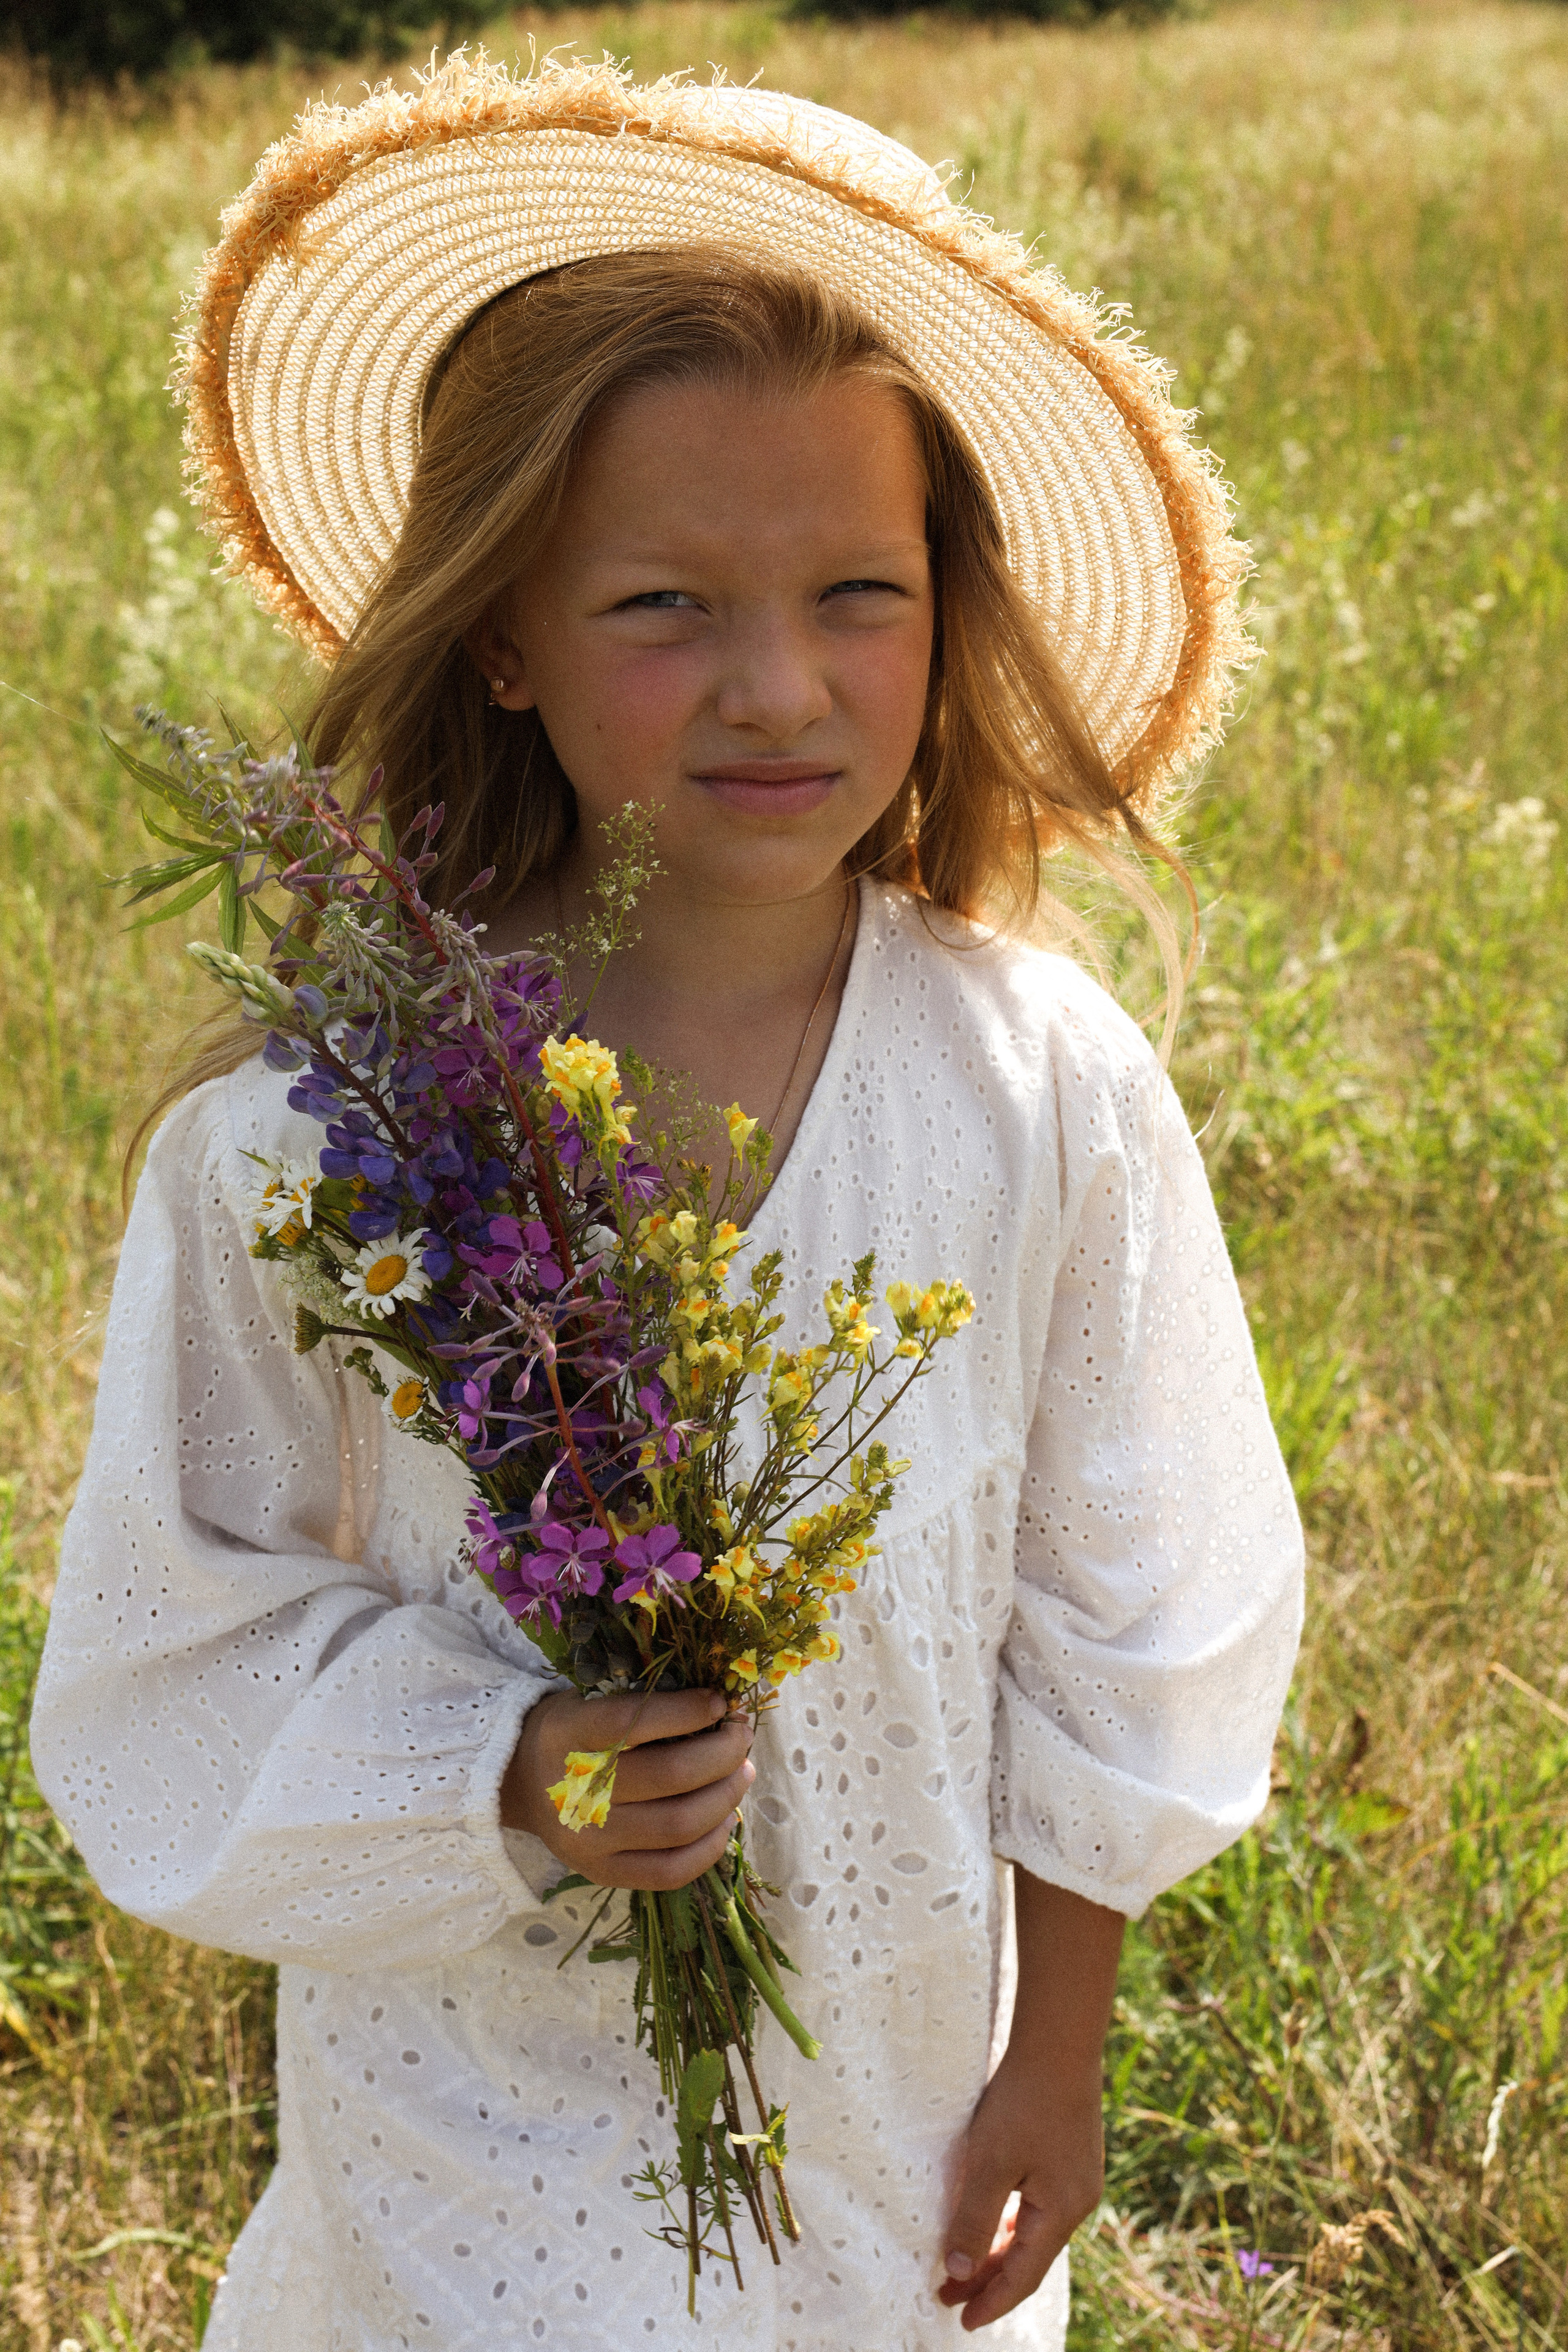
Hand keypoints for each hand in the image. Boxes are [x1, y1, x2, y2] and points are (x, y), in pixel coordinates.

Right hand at [500, 1686, 753, 1889]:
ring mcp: (589, 1840)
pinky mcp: (602, 1873)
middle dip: (723, 1754)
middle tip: (741, 1738)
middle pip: (672, 1776)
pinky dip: (709, 1847)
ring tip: (742, 1774)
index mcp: (569, 1734)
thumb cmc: (571, 1732)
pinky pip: (670, 1872)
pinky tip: (724, 1820)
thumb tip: (718, 1704)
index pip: (636, 1721)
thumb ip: (641, 1700)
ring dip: (726, 1797)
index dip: (688, 1711)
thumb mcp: (588, 1699)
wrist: (520, 1784)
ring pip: (679, 1824)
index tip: (720, 1704)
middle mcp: (576, 1791)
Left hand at [935, 2044, 1104, 2330]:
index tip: (962, 2321)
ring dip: (999, 2250)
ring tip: (963, 2266)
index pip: (1024, 2275)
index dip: (992, 2301)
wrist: (1059, 2043)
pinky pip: (1038, 2207)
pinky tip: (993, 2220)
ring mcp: (1077, 2179)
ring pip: (1033, 2231)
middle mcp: (1077, 2202)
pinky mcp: (1070, 2157)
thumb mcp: (990, 2162)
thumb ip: (975, 2220)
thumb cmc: (1024, 2101)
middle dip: (989, 2279)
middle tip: (948, 2296)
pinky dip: (1011, 2223)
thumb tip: (959, 2272)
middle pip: (1030, 2257)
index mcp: (1062, 2212)